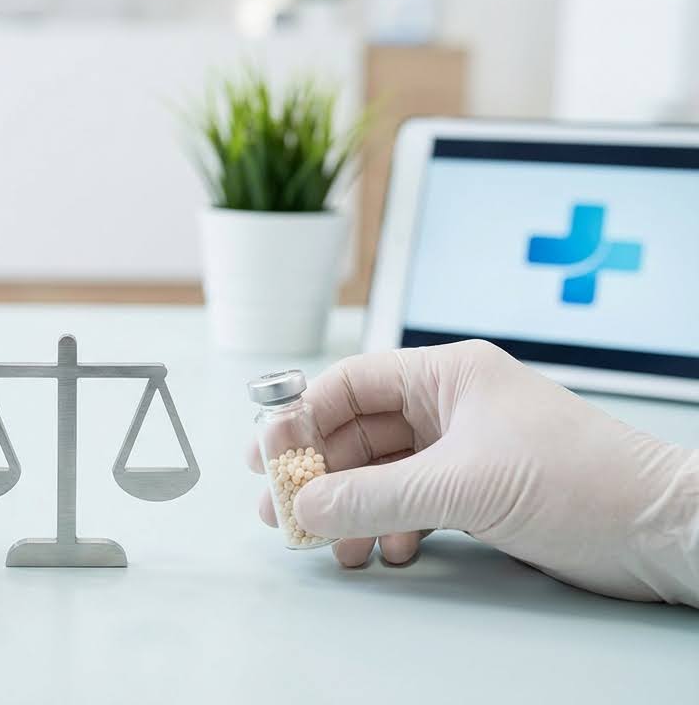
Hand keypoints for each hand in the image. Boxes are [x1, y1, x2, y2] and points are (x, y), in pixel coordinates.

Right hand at [249, 340, 698, 604]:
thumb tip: (306, 508)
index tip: (268, 456)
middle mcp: (449, 404)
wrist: (658, 530)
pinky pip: (410, 500)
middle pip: (358, 431)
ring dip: (353, 508)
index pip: (350, 383)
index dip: (301, 417)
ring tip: (334, 546)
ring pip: (381, 471)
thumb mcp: (463, 486)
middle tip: (286, 511)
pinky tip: (390, 552)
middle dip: (321, 473)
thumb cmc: (580, 480)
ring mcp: (463, 448)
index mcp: (446, 374)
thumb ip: (376, 497)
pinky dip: (391, 526)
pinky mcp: (478, 489)